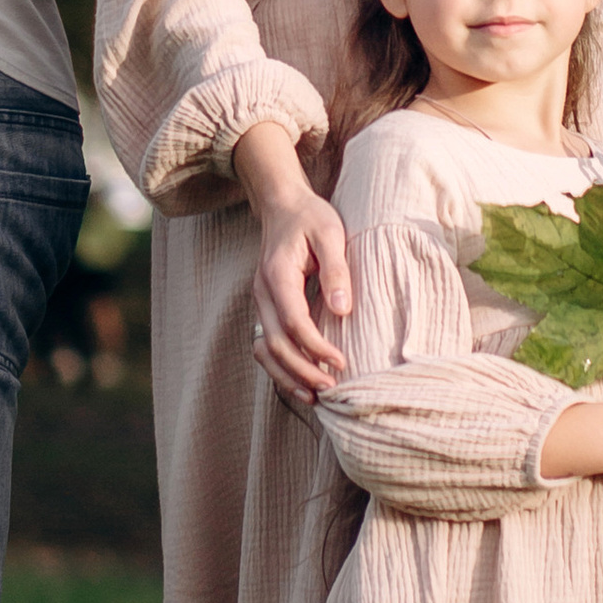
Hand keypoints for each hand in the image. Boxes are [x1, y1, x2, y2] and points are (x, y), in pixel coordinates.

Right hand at [233, 121, 348, 402]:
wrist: (283, 205)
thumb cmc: (311, 217)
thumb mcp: (330, 233)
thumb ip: (336, 270)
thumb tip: (342, 309)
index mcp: (277, 275)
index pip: (294, 321)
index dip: (316, 347)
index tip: (342, 362)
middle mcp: (262, 292)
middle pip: (275, 343)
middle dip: (302, 370)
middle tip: (332, 387)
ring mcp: (260, 302)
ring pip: (265, 350)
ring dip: (287, 376)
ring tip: (314, 397)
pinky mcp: (266, 308)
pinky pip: (266, 344)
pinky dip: (280, 367)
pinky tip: (302, 381)